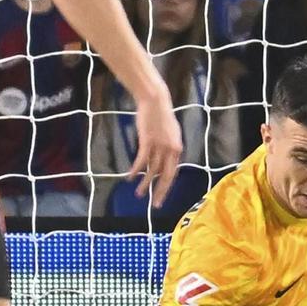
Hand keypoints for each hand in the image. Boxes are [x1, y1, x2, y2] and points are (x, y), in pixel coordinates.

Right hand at [129, 89, 182, 208]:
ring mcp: (160, 146)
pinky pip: (141, 161)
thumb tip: (164, 161)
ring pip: (152, 171)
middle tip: (155, 204)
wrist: (156, 100)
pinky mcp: (148, 141)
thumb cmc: (162, 116)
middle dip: (160, 192)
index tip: (161, 195)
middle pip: (166, 176)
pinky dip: (135, 171)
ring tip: (138, 194)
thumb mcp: (171, 133)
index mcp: (178, 149)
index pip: (173, 172)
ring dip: (144, 184)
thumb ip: (169, 148)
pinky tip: (129, 178)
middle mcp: (171, 150)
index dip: (167, 186)